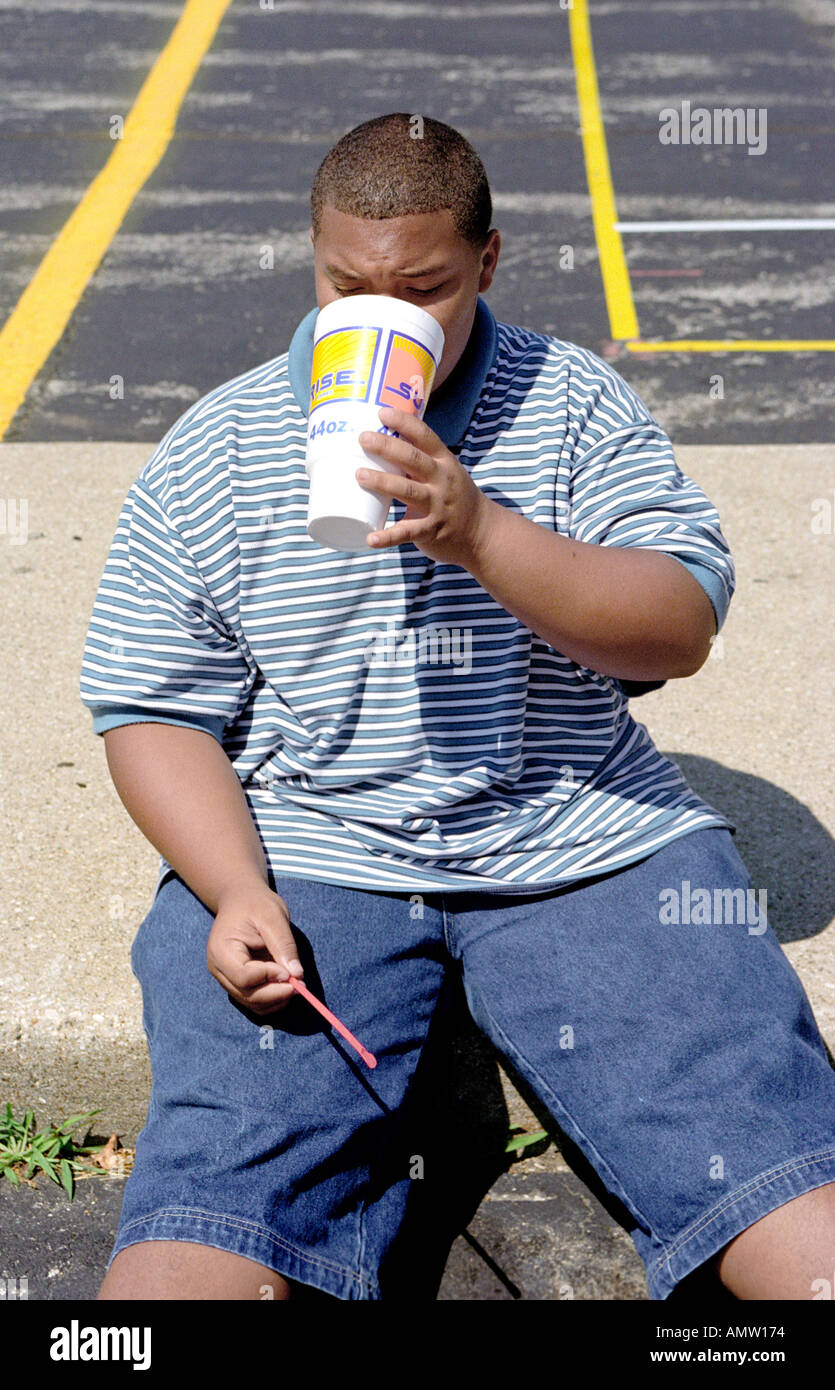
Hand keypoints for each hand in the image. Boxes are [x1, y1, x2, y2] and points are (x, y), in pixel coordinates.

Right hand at [207, 881, 303, 1015]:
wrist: (241, 901)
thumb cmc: (255, 904)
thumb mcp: (273, 917)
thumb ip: (284, 945)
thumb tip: (296, 974)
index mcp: (221, 950)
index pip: (244, 977)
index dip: (269, 978)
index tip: (290, 972)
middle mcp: (218, 969)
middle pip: (246, 994)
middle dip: (275, 994)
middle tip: (300, 986)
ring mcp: (226, 978)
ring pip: (251, 1002)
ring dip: (276, 1000)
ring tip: (296, 985)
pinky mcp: (236, 983)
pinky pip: (253, 1000)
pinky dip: (272, 1000)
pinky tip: (287, 988)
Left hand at [356, 405, 493, 566]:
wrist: (480, 532)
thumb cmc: (453, 497)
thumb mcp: (444, 472)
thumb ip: (418, 461)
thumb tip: (380, 443)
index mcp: (443, 462)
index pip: (424, 436)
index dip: (404, 422)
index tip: (382, 412)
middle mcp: (441, 480)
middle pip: (413, 459)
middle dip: (388, 447)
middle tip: (363, 438)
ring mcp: (437, 506)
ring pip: (408, 491)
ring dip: (383, 482)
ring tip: (359, 475)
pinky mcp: (431, 530)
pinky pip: (408, 532)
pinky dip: (389, 536)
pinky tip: (371, 538)